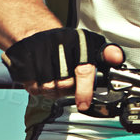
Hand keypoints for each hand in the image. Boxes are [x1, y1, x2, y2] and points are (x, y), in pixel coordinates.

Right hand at [1, 27, 124, 111]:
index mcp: (75, 40)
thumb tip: (116, 58)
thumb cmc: (64, 44)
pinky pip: (34, 88)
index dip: (85, 89)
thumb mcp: (88, 44)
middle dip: (69, 89)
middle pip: (66, 84)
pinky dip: (39, 88)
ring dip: (54, 90)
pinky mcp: (23, 64)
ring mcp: (37, 54)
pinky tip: (42, 79)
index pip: (83, 69)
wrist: (33, 36)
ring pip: (50, 89)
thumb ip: (105, 53)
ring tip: (55, 79)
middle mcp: (55, 45)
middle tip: (69, 82)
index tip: (83, 103)